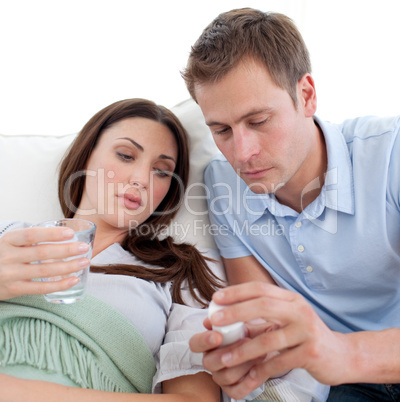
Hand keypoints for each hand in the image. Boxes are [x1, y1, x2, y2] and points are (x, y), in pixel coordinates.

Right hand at [0, 226, 89, 299]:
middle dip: (66, 250)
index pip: (31, 235)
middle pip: (41, 253)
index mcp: (8, 240)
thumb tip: (65, 233)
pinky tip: (74, 279)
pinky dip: (59, 284)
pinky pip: (41, 288)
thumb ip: (31, 239)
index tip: (70, 233)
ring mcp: (10, 274)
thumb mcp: (11, 243)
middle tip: (84, 247)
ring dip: (68, 267)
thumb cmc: (3, 255)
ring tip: (84, 261)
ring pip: (44, 271)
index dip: (51, 234)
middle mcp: (8, 256)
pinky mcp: (14, 290)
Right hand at [190, 304, 281, 397]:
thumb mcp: (247, 322)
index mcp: (209, 343)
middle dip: (227, 353)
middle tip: (246, 341)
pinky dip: (249, 382)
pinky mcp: (234, 390)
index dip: (204, 340)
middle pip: (208, 362)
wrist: (270, 350)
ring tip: (261, 352)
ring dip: (244, 363)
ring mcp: (221, 376)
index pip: (195, 343)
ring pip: (225, 376)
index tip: (218, 335)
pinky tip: (260, 371)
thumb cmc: (254, 334)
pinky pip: (237, 391)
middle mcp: (212, 360)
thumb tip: (225, 303)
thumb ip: (237, 314)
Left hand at [192, 282, 351, 399]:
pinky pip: (280, 361)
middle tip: (215, 319)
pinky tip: (248, 377)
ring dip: (243, 350)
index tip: (216, 297)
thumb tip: (224, 317)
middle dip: (236, 311)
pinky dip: (262, 370)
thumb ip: (259, 318)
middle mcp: (300, 310)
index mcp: (291, 298)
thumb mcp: (285, 320)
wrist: (341, 356)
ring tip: (224, 358)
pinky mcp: (311, 352)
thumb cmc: (304, 336)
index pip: (260, 288)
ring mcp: (307, 330)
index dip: (237, 291)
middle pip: (264, 305)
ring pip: (269, 338)